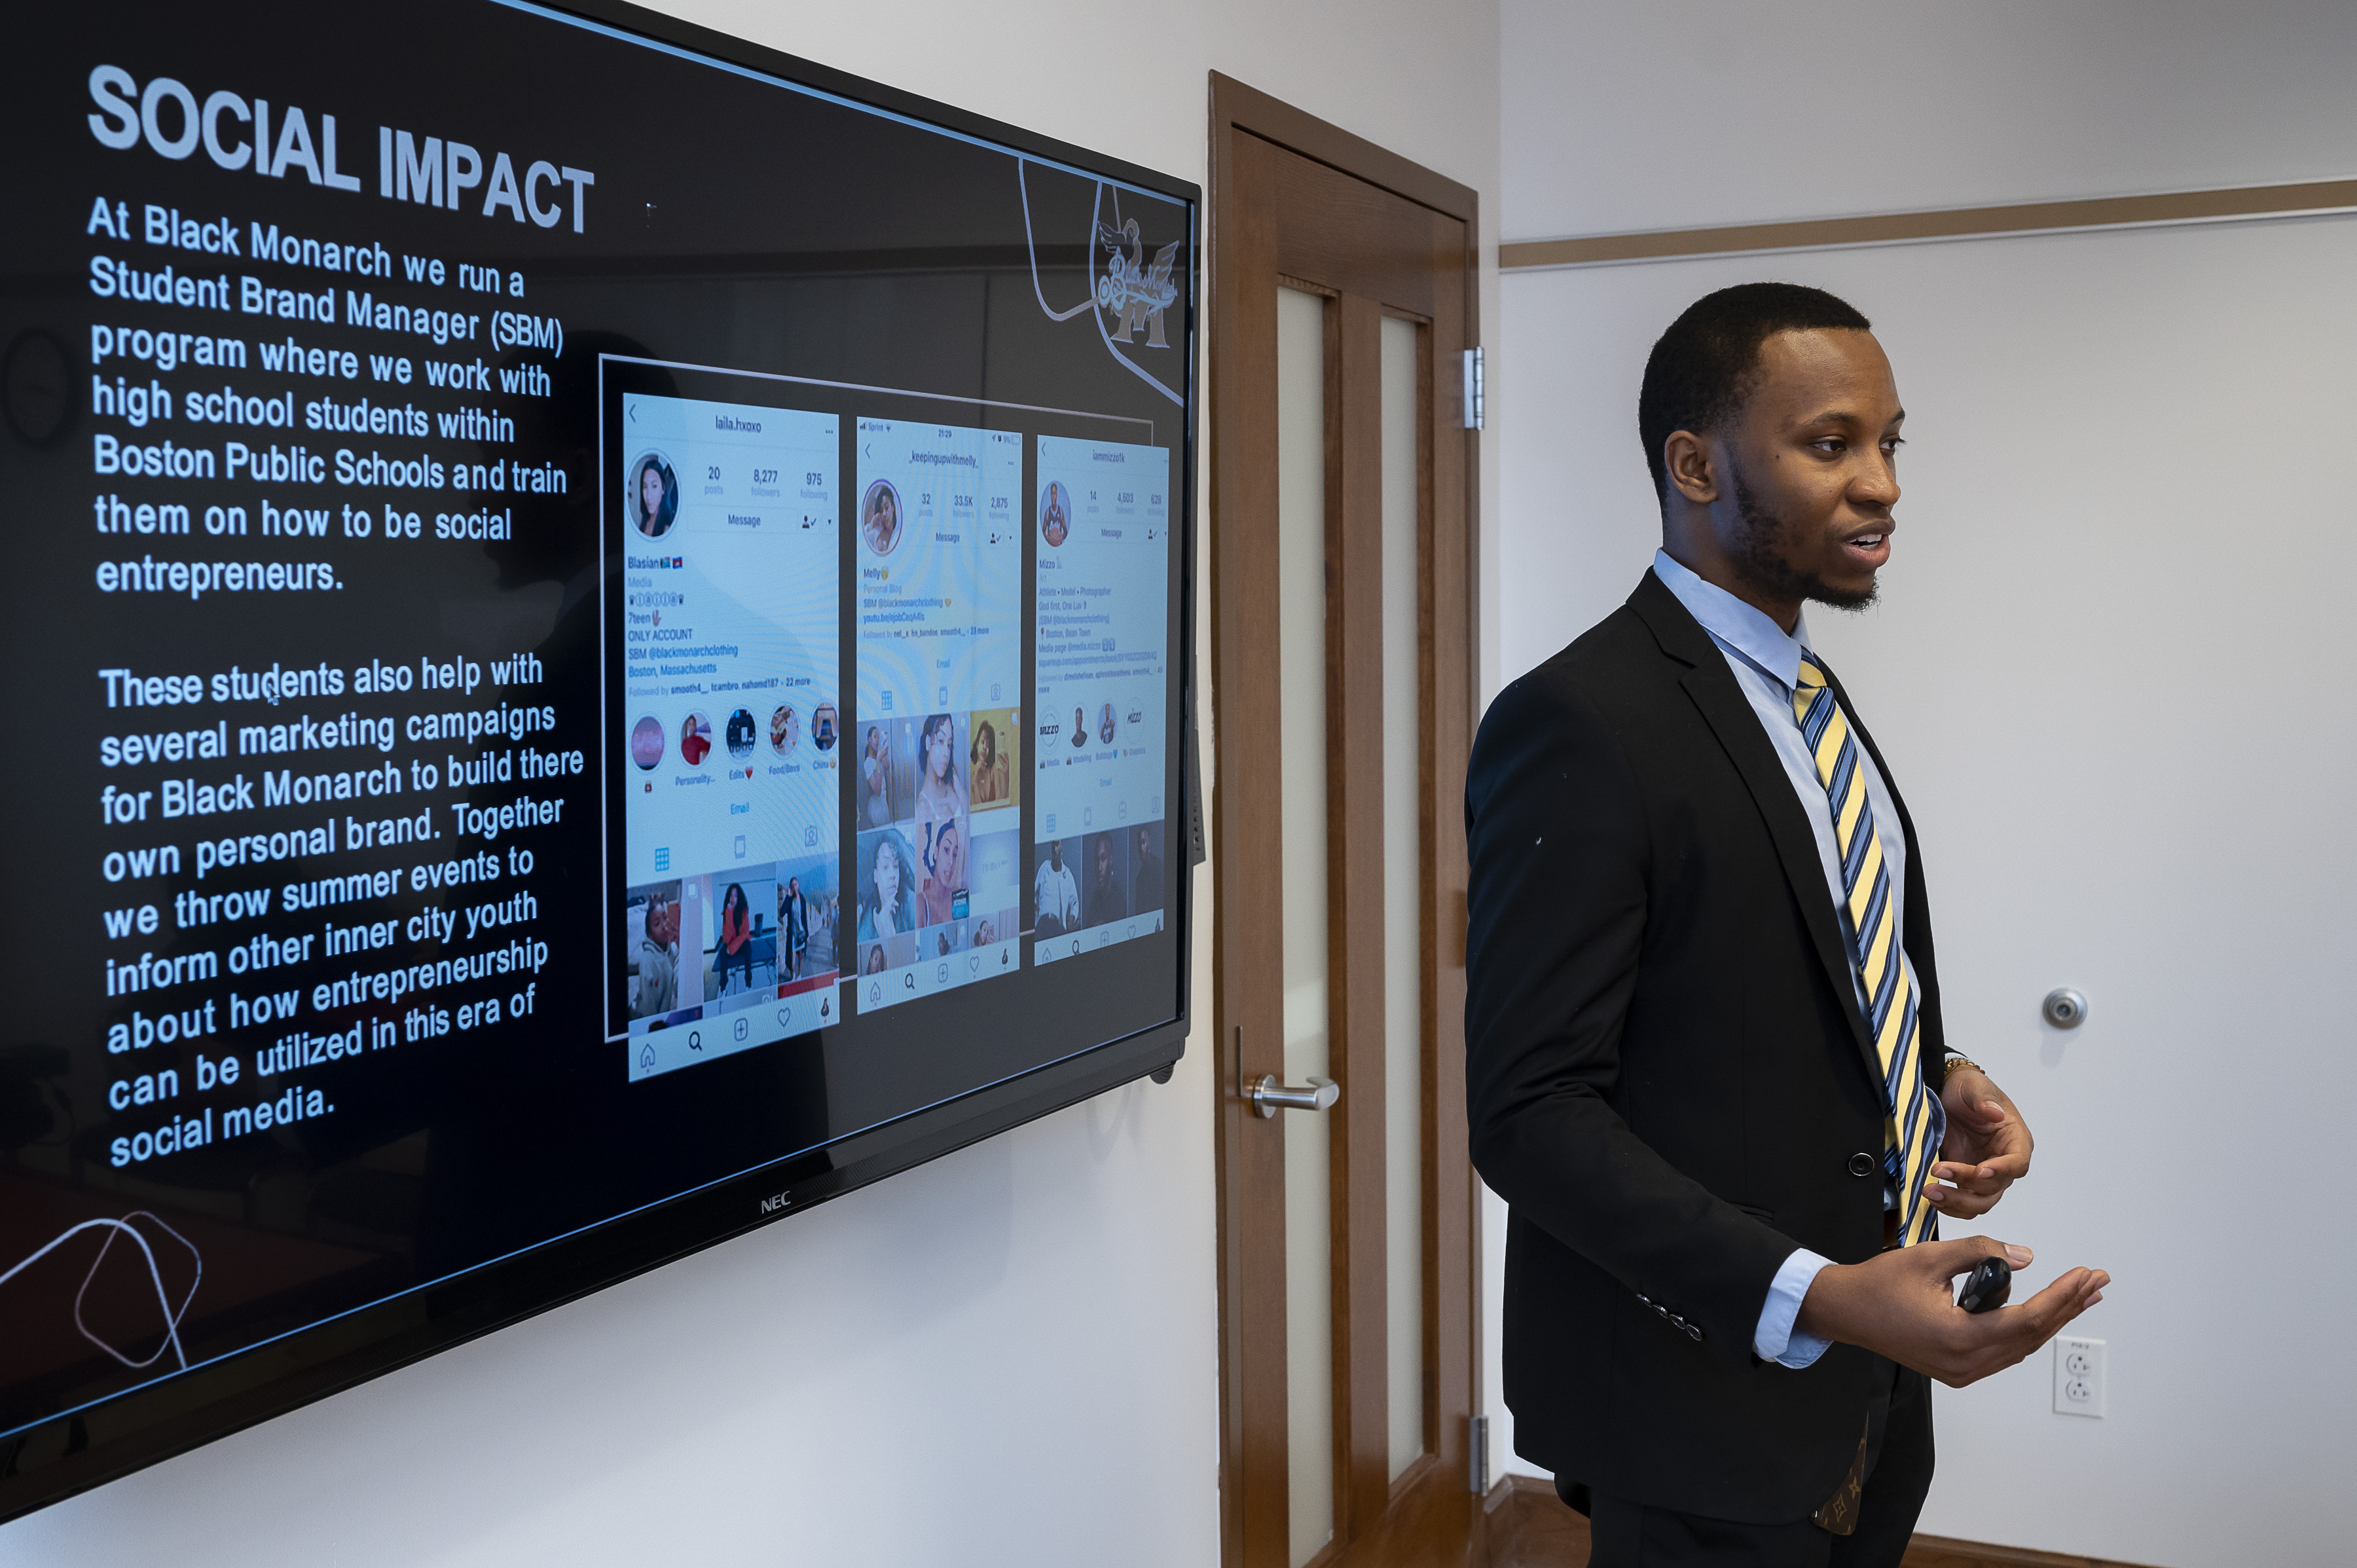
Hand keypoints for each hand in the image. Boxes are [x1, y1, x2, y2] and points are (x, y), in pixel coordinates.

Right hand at [1795, 1235, 2108, 1386]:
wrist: (1844, 1310)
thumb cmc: (1879, 1284)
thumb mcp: (1929, 1258)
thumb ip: (1979, 1253)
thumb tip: (2025, 1257)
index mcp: (1959, 1338)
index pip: (2027, 1319)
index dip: (2061, 1297)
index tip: (2084, 1275)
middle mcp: (1965, 1363)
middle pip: (2031, 1337)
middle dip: (2066, 1307)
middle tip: (2096, 1283)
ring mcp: (1961, 1371)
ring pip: (2020, 1347)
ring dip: (2051, 1319)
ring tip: (2080, 1296)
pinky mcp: (1956, 1368)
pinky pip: (2003, 1352)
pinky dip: (2026, 1331)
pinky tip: (2042, 1314)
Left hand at [1925, 1065, 2030, 1220]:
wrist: (1946, 1094)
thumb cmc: (1967, 1089)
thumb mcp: (1975, 1087)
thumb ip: (1985, 1100)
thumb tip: (1995, 1113)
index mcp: (2016, 1140)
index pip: (2017, 1163)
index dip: (2001, 1171)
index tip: (1980, 1170)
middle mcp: (2003, 1163)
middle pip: (1994, 1188)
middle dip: (1966, 1184)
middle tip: (1937, 1171)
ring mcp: (1984, 1175)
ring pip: (1979, 1203)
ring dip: (1955, 1201)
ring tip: (1929, 1190)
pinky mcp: (1964, 1181)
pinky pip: (1963, 1203)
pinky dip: (1949, 1205)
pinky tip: (1931, 1196)